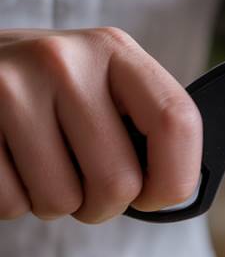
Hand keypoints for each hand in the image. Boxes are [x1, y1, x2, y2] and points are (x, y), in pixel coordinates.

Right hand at [0, 28, 200, 221]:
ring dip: (57, 204)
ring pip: (62, 200)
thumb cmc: (53, 95)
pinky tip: (12, 166)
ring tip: (44, 169)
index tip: (156, 196)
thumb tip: (175, 191)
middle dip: (105, 205)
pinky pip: (11, 203)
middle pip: (118, 181)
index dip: (176, 179)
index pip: (176, 122)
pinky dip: (15, 203)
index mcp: (113, 51)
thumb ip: (145, 125)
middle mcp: (63, 61)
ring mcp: (11, 88)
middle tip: (86, 186)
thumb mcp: (102, 87)